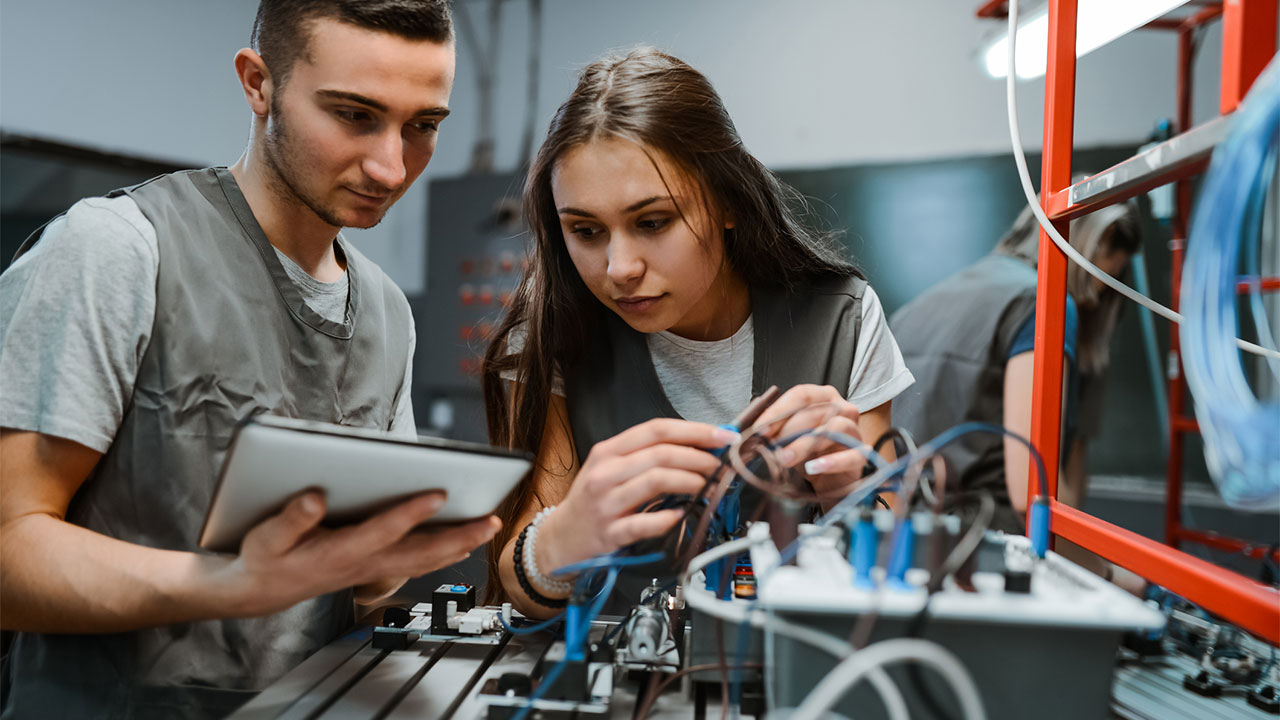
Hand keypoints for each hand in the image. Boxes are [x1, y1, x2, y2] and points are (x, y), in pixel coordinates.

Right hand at [218, 490, 499, 617]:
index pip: (382, 531)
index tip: (438, 493)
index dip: (410, 513)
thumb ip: (291, 518)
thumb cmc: (266, 558)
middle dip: (458, 536)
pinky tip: (464, 541)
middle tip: (491, 520)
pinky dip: (445, 553)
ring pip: (425, 560)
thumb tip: (315, 497)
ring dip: (460, 545)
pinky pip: (419, 563)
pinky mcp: (377, 569)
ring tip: (489, 526)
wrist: (262, 591)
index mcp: (338, 553)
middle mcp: (364, 565)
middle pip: (419, 552)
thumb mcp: (266, 537)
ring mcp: (374, 571)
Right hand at [537, 419, 736, 571]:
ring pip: (656, 481)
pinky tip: (681, 515)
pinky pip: (645, 523)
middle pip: (660, 453)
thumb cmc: (594, 500)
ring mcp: (605, 503)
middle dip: (699, 457)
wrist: (560, 538)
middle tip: (720, 466)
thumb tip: (700, 447)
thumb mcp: (612, 469)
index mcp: (608, 451)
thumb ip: (647, 456)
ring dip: (690, 482)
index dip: (694, 430)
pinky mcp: (609, 533)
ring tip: (708, 487)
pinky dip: (668, 518)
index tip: (722, 435)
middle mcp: (605, 472)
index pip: (656, 429)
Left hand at [754, 384, 868, 498]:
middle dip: (787, 429)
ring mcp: (854, 431)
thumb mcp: (789, 438)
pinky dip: (831, 462)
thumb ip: (775, 430)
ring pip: (832, 430)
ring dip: (804, 444)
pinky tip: (814, 468)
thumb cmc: (809, 454)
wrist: (829, 482)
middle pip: (815, 411)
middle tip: (769, 446)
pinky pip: (851, 455)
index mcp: (825, 398)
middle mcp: (843, 409)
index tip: (760, 428)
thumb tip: (753, 430)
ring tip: (786, 458)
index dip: (779, 410)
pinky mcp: (862, 455)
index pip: (802, 395)